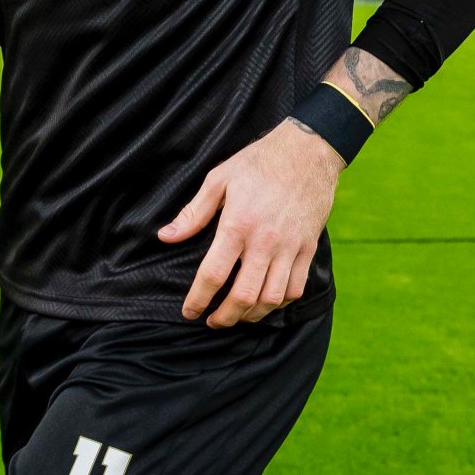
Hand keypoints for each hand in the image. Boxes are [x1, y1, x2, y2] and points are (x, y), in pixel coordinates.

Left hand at [158, 118, 344, 326]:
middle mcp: (265, 241)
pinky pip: (295, 288)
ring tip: (237, 316)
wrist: (307, 152)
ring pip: (271, 298)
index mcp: (237, 224)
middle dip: (225, 317)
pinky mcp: (307, 248)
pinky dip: (279, 303)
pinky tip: (265, 302)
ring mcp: (289, 247)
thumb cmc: (259, 163)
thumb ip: (193, 213)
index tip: (189, 312)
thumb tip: (166, 236)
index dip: (198, 299)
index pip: (214, 274)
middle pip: (243, 296)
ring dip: (251, 315)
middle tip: (212, 321)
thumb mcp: (219, 179)